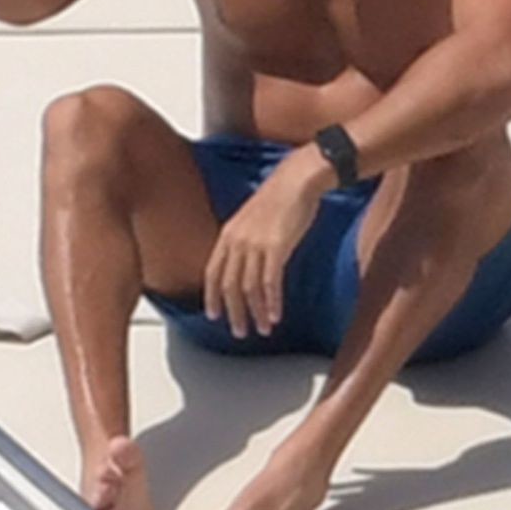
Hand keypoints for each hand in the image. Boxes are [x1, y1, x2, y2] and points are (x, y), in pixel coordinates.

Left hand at [202, 157, 323, 338]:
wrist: (298, 179)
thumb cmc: (281, 195)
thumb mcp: (252, 217)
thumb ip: (244, 239)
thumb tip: (245, 263)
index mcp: (229, 233)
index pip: (213, 272)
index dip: (212, 296)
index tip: (214, 315)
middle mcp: (238, 241)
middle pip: (230, 286)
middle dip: (234, 312)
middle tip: (240, 331)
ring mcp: (255, 244)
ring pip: (249, 289)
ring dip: (256, 313)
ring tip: (262, 328)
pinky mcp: (276, 248)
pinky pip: (270, 283)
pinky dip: (272, 303)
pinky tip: (276, 315)